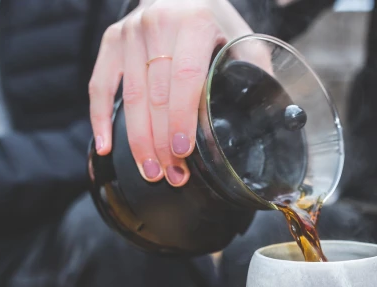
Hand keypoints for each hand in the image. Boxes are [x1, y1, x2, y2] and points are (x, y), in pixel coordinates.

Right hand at [88, 0, 253, 186]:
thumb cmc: (215, 20)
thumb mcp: (242, 38)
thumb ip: (255, 73)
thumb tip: (276, 116)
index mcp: (194, 22)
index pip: (185, 78)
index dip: (182, 119)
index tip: (183, 152)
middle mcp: (158, 23)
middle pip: (156, 95)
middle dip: (163, 142)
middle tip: (172, 174)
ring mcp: (130, 32)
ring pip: (129, 97)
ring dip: (139, 141)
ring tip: (151, 171)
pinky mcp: (112, 40)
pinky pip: (100, 85)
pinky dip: (100, 119)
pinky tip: (106, 147)